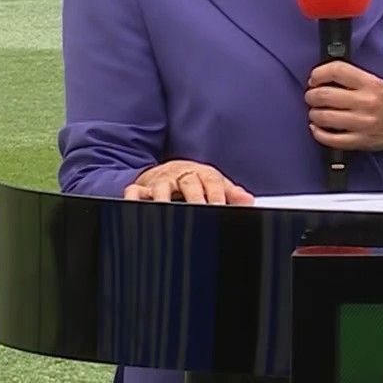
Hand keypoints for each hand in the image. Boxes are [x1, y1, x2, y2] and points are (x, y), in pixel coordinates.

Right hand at [123, 160, 253, 204]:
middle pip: (189, 184)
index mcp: (201, 174)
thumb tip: (249, 201)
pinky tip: (136, 210)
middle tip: (200, 211)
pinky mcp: (143, 188)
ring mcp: (161, 182)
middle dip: (195, 198)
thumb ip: (231, 192)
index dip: (217, 195)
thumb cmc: (196, 180)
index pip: (212, 182)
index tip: (221, 207)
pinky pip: (134, 191)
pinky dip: (133, 198)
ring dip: (164, 199)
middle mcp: (181, 176)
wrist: (170, 169)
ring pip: (161, 188)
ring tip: (166, 212)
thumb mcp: (214, 183)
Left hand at [305, 61, 382, 153]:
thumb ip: (353, 79)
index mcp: (371, 83)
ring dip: (313, 114)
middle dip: (311, 95)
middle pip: (324, 95)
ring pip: (323, 117)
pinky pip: (330, 139)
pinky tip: (318, 128)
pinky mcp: (360, 141)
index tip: (314, 79)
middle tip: (311, 96)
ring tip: (316, 112)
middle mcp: (367, 102)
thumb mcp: (378, 82)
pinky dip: (318, 133)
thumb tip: (322, 78)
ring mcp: (363, 124)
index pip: (337, 70)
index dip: (319, 74)